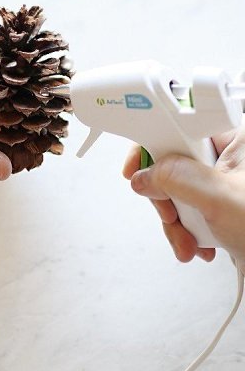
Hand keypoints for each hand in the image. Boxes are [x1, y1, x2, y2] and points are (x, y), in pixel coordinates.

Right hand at [122, 119, 244, 269]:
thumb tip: (146, 175)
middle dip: (167, 199)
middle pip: (173, 165)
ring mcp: (225, 182)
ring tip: (191, 242)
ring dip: (178, 222)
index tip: (136, 167)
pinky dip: (189, 230)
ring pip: (178, 191)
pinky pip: (189, 208)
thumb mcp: (220, 199)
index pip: (179, 126)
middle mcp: (229, 157)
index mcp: (235, 138)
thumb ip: (176, 178)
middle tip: (172, 216)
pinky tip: (202, 244)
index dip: (153, 146)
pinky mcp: (221, 204)